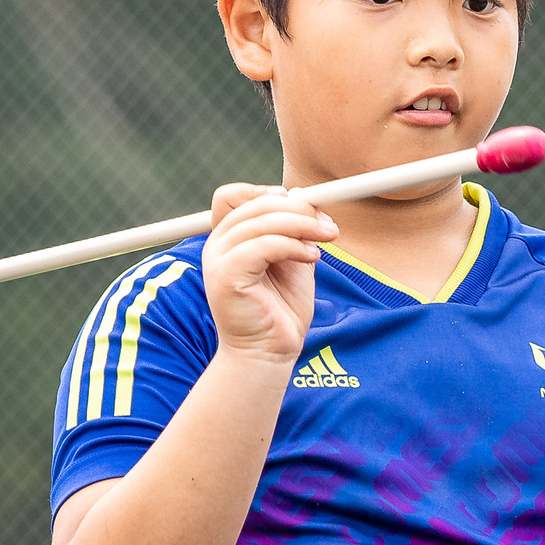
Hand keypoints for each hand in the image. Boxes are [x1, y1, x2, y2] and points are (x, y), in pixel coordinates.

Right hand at [201, 183, 335, 364]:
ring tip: (327, 238)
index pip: (233, 195)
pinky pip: (263, 245)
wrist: (270, 352)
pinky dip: (293, 245)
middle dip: (298, 208)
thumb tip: (300, 196)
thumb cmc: (281, 309)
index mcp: (228, 239)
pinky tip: (313, 257)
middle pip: (253, 204)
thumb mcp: (292, 260)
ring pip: (261, 221)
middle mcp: (217, 245)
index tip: (303, 205)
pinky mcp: (226, 276)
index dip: (267, 192)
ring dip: (302, 225)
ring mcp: (217, 260)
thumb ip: (293, 231)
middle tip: (328, 224)